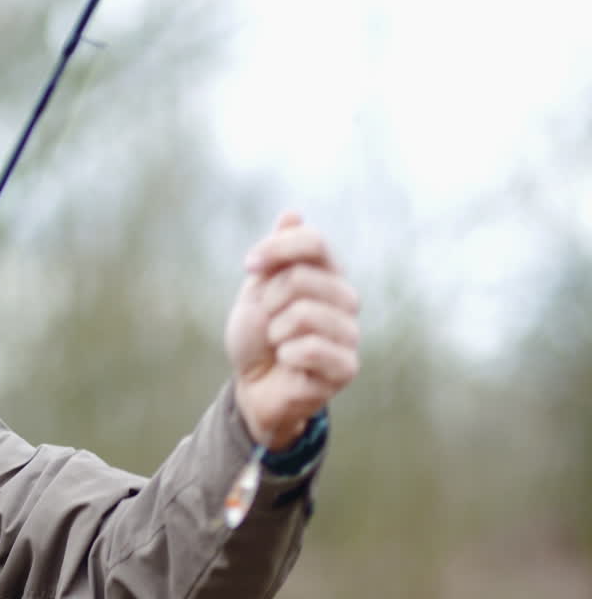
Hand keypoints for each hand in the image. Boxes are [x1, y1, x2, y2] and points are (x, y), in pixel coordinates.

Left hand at [224, 213, 360, 449]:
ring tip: (279, 343)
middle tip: (269, 321)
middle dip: (269, 299)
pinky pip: (309, 348)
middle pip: (302, 277)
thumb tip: (292, 214)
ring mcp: (350, 333)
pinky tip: (289, 362)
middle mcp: (345, 299)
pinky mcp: (347, 367)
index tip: (249, 265)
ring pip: (304, 313)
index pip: (314, 240)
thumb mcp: (257, 290)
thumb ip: (277, 255)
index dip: (276, 248)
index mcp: (326, 275)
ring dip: (276, 331)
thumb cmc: (257, 336)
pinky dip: (286, 355)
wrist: (252, 384)